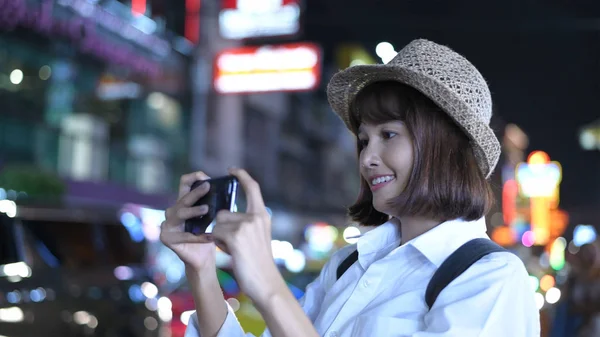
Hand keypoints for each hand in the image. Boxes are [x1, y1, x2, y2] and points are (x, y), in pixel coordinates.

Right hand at [160, 171, 215, 271]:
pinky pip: (183, 235)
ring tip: (207, 210)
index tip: (207, 177)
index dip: (193, 178)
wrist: (203, 259)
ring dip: (194, 211)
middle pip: (183, 198)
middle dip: (196, 192)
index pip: (184, 184)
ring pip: (180, 213)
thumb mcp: (212, 217)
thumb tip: (228, 192)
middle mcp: (173, 211)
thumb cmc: (208, 235)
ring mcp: (167, 224)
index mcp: (184, 203)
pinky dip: (197, 236)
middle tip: (208, 187)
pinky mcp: (166, 238)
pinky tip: (209, 237)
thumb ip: (216, 205)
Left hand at [212, 168, 285, 304]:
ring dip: (219, 237)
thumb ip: (246, 222)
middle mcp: (256, 217)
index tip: (232, 169)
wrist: (265, 281)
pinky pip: (215, 233)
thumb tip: (222, 215)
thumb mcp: (257, 236)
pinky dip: (217, 244)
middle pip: (224, 213)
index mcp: (262, 215)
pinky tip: (230, 253)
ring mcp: (246, 226)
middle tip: (233, 245)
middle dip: (222, 228)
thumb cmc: (258, 262)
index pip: (252, 188)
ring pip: (218, 224)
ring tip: (233, 250)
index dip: (242, 176)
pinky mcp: (236, 236)